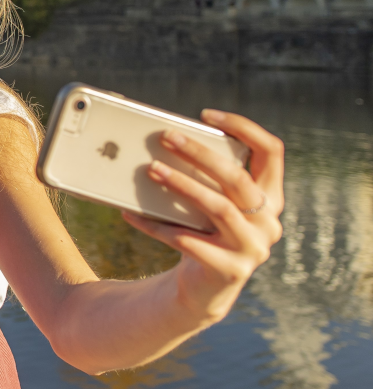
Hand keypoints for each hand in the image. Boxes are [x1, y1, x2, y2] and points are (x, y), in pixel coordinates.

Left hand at [122, 109, 283, 325]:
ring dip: (182, 185)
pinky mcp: (230, 270)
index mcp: (269, 197)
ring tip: (151, 169)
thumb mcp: (211, 202)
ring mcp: (252, 248)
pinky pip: (188, 241)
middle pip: (237, 177)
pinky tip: (131, 213)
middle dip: (199, 153)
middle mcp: (268, 221)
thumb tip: (164, 142)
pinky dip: (156, 226)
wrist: (204, 288)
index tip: (206, 115)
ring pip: (217, 206)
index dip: (244, 127)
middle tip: (166, 137)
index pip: (271, 151)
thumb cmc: (203, 231)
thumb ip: (204, 177)